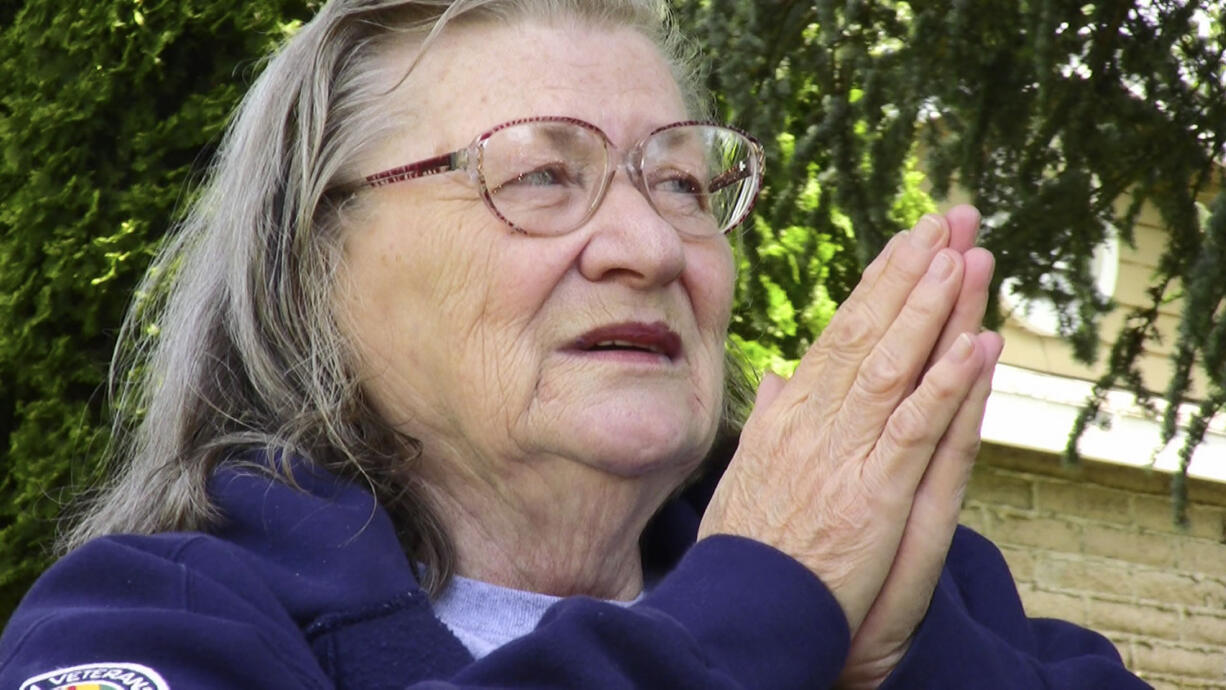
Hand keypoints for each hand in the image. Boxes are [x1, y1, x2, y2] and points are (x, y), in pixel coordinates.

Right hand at [699, 208, 995, 637]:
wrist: (738, 611)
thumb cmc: (743, 550)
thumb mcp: (746, 477)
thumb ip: (768, 423)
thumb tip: (779, 380)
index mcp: (789, 418)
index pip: (838, 336)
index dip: (877, 287)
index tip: (906, 244)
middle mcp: (812, 423)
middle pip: (865, 333)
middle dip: (909, 272)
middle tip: (945, 218)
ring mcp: (840, 456)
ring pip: (890, 366)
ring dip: (929, 308)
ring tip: (962, 253)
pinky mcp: (871, 495)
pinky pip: (912, 429)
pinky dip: (945, 385)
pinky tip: (976, 345)